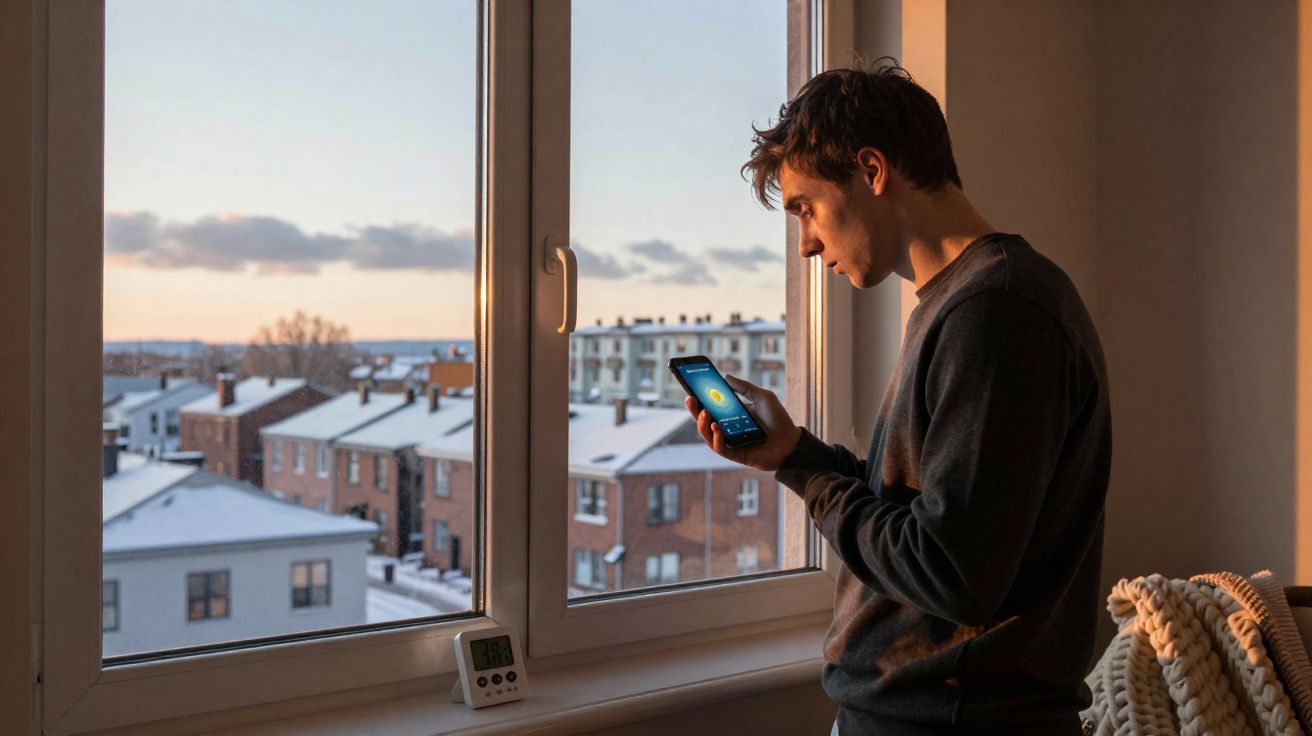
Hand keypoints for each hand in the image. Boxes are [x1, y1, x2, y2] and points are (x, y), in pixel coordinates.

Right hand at [684, 374, 801, 471]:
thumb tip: (725, 377)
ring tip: (704, 413)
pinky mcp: (735, 455)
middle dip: (694, 410)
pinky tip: (718, 426)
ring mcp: (730, 442)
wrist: (792, 441)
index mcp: (732, 415)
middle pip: (705, 420)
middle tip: (690, 399)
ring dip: (702, 424)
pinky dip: (716, 437)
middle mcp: (728, 428)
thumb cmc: (779, 419)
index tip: (691, 389)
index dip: (699, 399)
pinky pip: (719, 447)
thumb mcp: (763, 397)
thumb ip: (744, 388)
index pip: (711, 407)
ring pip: (708, 435)